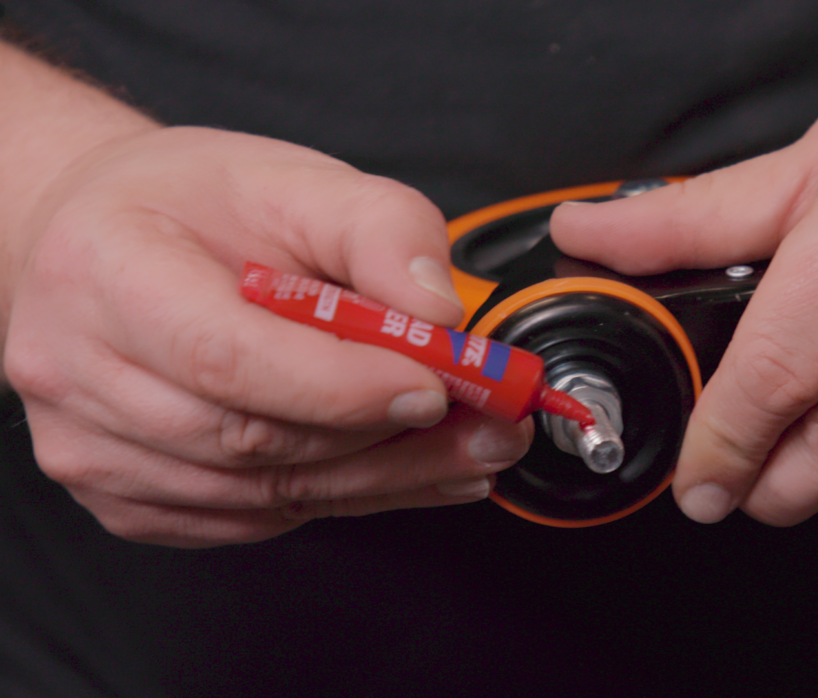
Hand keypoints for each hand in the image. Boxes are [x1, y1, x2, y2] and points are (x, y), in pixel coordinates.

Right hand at [3, 126, 530, 546]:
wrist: (106, 244)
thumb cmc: (194, 207)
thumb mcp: (295, 179)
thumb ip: (379, 230)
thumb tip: (439, 313)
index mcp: (108, 271)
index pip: (225, 356)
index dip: (340, 385)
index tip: (434, 385)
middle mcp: (79, 370)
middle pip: (249, 439)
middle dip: (387, 443)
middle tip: (490, 427)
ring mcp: (94, 447)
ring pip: (261, 493)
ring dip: (383, 480)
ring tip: (470, 452)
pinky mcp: (126, 498)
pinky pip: (252, 517)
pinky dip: (341, 499)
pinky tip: (406, 472)